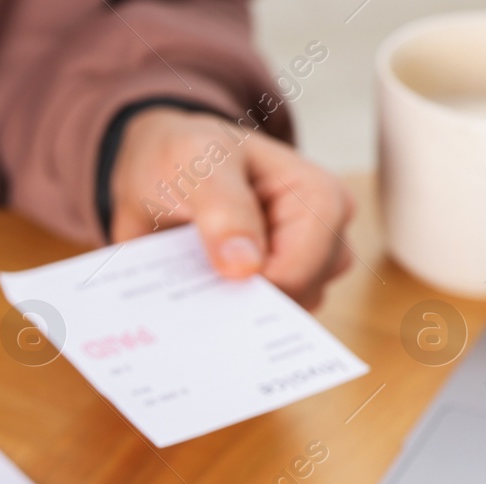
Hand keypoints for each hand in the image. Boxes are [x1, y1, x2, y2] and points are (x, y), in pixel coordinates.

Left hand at [109, 108, 354, 308]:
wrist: (162, 170)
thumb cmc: (188, 156)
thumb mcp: (196, 163)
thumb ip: (223, 209)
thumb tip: (245, 267)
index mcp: (319, 198)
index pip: (302, 270)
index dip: (256, 287)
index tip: (211, 283)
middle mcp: (324, 237)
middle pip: (299, 300)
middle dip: (246, 302)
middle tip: (197, 286)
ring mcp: (304, 268)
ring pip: (282, 321)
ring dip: (235, 313)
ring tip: (197, 287)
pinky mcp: (276, 290)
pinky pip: (260, 325)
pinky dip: (228, 318)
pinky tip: (201, 301)